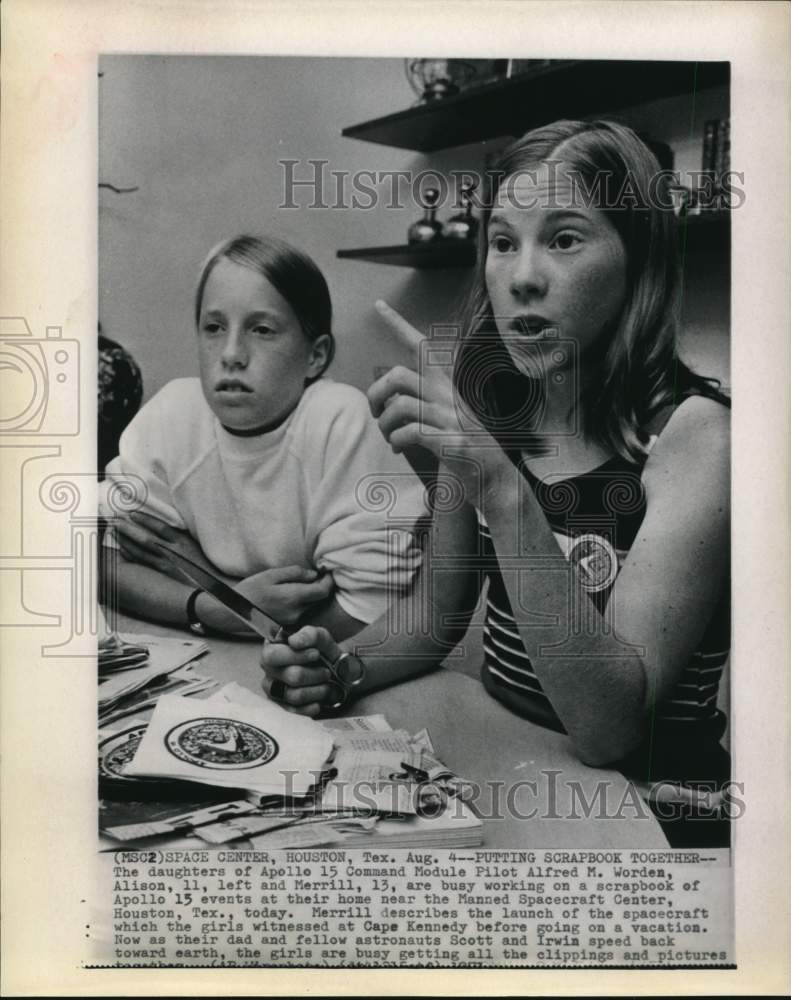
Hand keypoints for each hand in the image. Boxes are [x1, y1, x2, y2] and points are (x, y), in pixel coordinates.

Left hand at [115, 510, 214, 579]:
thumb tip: (168, 530)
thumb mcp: (198, 547)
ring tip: (116, 532)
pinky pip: (143, 563)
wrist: (216, 589)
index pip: (160, 527)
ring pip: (141, 551)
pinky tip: (123, 550)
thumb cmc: (208, 567)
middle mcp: (173, 552)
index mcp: (184, 542)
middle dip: (130, 529)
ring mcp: (167, 565)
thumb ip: (184, 538)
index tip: (133, 513)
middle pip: (146, 538)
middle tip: (116, 521)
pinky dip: (131, 555)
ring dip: (126, 540)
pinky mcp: (163, 575)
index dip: (145, 519)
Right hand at [236, 566, 333, 626]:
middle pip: (319, 599)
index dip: (329, 581)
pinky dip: (303, 602)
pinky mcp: (287, 625)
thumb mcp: (271, 575)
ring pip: (311, 606)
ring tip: (304, 583)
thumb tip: (314, 575)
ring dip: (312, 594)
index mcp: (292, 597)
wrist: (233, 612)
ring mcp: (292, 621)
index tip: (329, 571)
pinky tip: (294, 594)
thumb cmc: (250, 589)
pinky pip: (302, 611)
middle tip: (318, 574)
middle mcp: (296, 612)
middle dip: (321, 586)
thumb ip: (295, 573)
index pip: (322, 591)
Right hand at [260, 625, 346, 716]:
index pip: (273, 655)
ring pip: (295, 695)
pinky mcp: (281, 708)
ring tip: (325, 685)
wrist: (336, 674)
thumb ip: (309, 635)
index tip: (316, 654)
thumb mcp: (320, 637)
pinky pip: (295, 712)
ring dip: (318, 690)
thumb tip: (294, 642)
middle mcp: (268, 670)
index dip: (297, 656)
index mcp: (272, 649)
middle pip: (291, 676)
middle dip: (315, 674)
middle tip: (325, 672)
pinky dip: (312, 706)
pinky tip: (318, 700)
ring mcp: (273, 691)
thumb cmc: (323, 653)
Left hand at [367, 300, 509, 503]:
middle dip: (376, 392)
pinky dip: (397, 440)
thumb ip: (423, 406)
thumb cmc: (465, 449)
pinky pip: (410, 432)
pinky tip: (399, 447)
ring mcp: (450, 418)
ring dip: (385, 423)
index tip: (379, 305)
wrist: (495, 478)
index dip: (398, 325)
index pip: (423, 346)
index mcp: (446, 387)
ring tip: (389, 436)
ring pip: (400, 405)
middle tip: (375, 411)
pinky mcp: (449, 440)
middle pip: (399, 375)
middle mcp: (448, 397)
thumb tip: (387, 406)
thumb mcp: (446, 418)